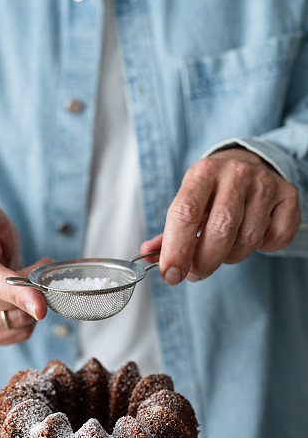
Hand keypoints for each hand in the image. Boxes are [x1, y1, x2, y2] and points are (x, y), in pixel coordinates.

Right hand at [0, 191, 49, 344]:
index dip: (18, 294)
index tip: (41, 306)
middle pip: (9, 303)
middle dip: (31, 288)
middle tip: (34, 267)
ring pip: (17, 321)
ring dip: (32, 304)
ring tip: (25, 284)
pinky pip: (18, 335)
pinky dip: (28, 320)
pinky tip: (21, 304)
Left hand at [141, 148, 300, 283]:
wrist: (248, 163)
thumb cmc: (211, 192)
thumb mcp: (187, 203)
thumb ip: (168, 233)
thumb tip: (148, 255)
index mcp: (202, 173)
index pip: (185, 213)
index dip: (176, 249)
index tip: (171, 275)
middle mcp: (235, 174)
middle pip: (220, 230)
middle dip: (204, 262)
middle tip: (196, 273)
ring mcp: (264, 184)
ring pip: (248, 239)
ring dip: (231, 257)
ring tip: (224, 249)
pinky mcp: (288, 196)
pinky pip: (276, 238)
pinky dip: (263, 248)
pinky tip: (253, 237)